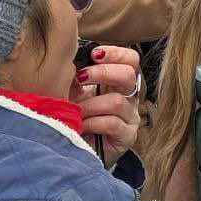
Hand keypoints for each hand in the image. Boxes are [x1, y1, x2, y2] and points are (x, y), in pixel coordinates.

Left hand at [71, 45, 141, 167]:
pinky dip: (92, 122)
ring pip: (117, 101)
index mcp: (119, 81)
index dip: (116, 53)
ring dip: (91, 104)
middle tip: (81, 77)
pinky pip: (112, 123)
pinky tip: (81, 125)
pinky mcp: (127, 136)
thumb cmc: (76, 115)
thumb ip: (77, 74)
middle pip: (128, 75)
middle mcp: (130, 97)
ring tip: (76, 110)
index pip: (130, 59)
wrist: (78, 147)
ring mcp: (131, 117)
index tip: (94, 54)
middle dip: (102, 72)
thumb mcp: (75, 91)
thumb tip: (70, 57)